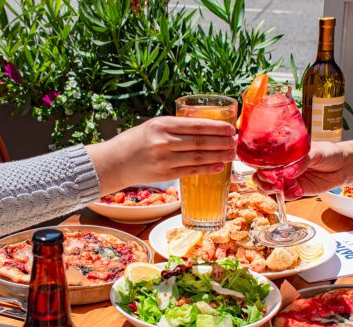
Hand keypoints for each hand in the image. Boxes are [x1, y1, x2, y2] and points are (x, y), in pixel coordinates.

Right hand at [87, 116, 235, 194]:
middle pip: (200, 142)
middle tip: (236, 142)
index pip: (195, 126)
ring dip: (218, 156)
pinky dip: (207, 169)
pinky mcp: (165, 174)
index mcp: (162, 125)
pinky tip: (218, 167)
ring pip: (198, 157)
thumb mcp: (154, 126)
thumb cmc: (138, 141)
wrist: (116, 161)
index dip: (215, 128)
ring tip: (232, 154)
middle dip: (221, 142)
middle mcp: (163, 142)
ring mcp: (164, 160)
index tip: (230, 128)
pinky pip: (191, 171)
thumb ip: (176, 127)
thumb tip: (205, 128)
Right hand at [253, 141, 349, 199]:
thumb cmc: (330, 153)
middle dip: (263, 182)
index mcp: (284, 154)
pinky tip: (298, 191)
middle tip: (275, 184)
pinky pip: (286, 196)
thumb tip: (289, 171)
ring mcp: (289, 179)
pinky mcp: (298, 190)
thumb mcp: (316, 152)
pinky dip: (289, 196)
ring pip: (271, 188)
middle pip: (262, 177)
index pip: (264, 161)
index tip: (267, 172)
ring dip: (273, 191)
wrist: (345, 165)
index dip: (261, 168)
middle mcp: (283, 167)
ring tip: (283, 189)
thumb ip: (302, 161)